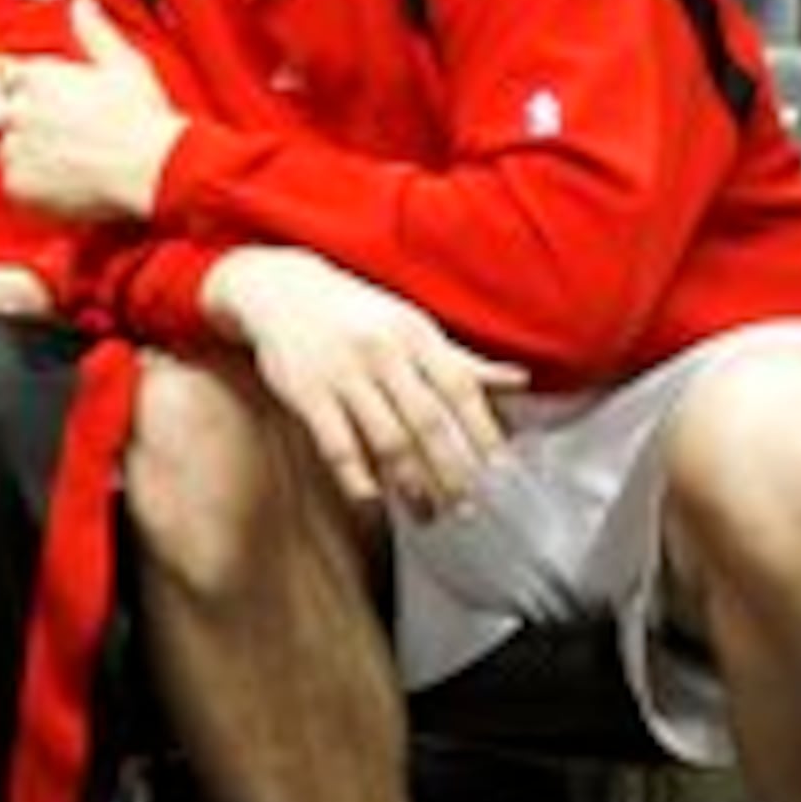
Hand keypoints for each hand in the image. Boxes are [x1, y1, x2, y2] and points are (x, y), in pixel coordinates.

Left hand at [0, 0, 185, 223]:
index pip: (18, 80)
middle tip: (75, 139)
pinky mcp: (18, 185)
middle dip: (36, 124)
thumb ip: (94, 30)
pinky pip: (16, 184)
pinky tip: (69, 182)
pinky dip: (36, 186)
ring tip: (75, 161)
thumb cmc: (142, 116)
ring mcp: (14, 149)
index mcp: (37, 76)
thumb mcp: (124, 62)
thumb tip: (81, 1)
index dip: (44, 95)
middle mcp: (16, 110)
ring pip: (12, 151)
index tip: (66, 108)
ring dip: (33, 155)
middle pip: (10, 116)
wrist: (153, 169)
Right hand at [204, 247, 525, 518]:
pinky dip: (356, 476)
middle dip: (452, 471)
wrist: (280, 289)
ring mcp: (343, 373)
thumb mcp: (411, 325)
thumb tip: (520, 380)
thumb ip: (461, 359)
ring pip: (386, 438)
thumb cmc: (354, 312)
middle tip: (467, 508)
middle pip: (428, 422)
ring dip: (411, 483)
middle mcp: (383, 352)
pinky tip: (371, 498)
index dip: (485, 432)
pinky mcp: (306, 392)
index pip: (461, 389)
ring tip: (426, 513)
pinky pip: (336, 444)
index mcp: (416, 335)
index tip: (502, 472)